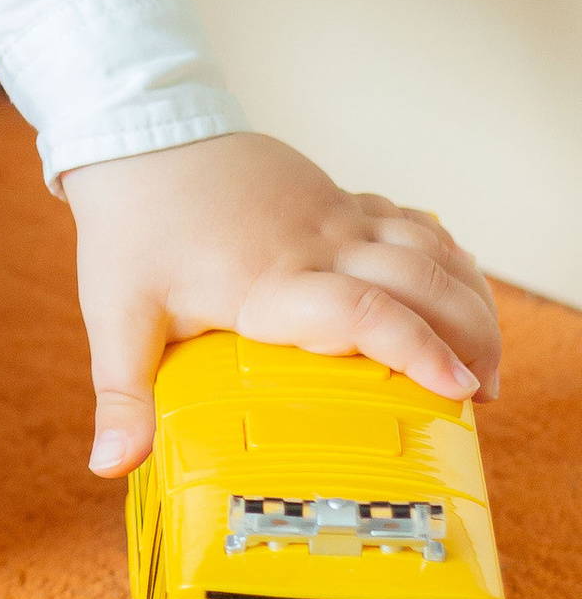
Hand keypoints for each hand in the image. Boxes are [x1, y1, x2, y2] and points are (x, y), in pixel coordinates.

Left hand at [64, 129, 500, 478]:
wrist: (139, 133)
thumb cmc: (131, 226)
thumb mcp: (117, 312)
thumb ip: (125, 392)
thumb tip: (111, 465)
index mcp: (269, 280)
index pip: (361, 310)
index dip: (416, 348)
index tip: (457, 389)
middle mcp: (317, 243)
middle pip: (418, 281)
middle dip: (468, 336)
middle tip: (483, 396)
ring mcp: (333, 216)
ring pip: (427, 249)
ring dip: (468, 299)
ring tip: (486, 360)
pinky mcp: (337, 201)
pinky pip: (412, 224)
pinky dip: (448, 258)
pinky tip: (460, 295)